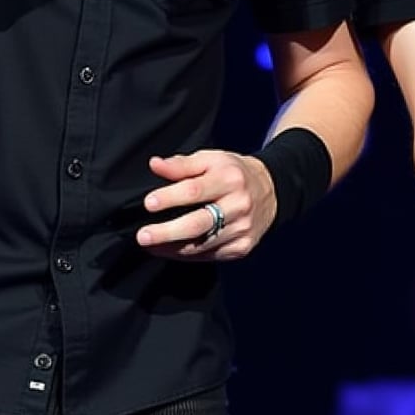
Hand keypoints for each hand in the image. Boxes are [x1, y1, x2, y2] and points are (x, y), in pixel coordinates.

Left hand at [135, 149, 276, 261]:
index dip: (170, 198)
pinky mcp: (242, 247)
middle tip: (143, 236)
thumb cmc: (233, 172)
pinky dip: (187, 255)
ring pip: (202, 244)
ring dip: (172, 247)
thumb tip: (154, 165)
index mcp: (229, 179)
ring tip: (150, 246)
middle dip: (168, 232)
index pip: (195, 190)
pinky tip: (170, 250)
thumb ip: (181, 165)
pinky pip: (210, 255)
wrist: (270, 190)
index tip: (148, 203)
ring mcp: (241, 229)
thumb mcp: (211, 159)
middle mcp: (238, 205)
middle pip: (199, 223)